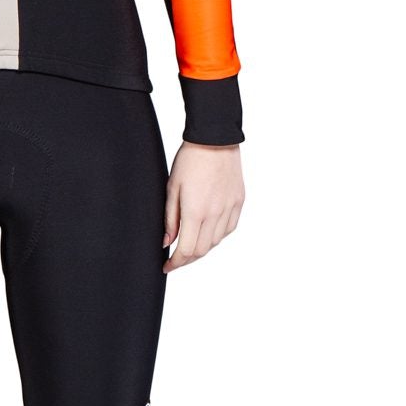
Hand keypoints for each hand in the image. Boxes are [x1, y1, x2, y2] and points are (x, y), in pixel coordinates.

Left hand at [163, 142, 243, 271]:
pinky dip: (217, 236)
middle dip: (187, 259)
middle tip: (175, 259)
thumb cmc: (189, 160)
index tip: (167, 266)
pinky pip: (228, 229)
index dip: (175, 263)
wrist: (215, 139)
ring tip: (189, 245)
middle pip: (202, 250)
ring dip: (202, 248)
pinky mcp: (238, 202)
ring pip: (216, 242)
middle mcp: (215, 214)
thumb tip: (167, 241)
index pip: (186, 250)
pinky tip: (208, 232)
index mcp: (196, 211)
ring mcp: (229, 209)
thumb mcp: (172, 187)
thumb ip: (170, 217)